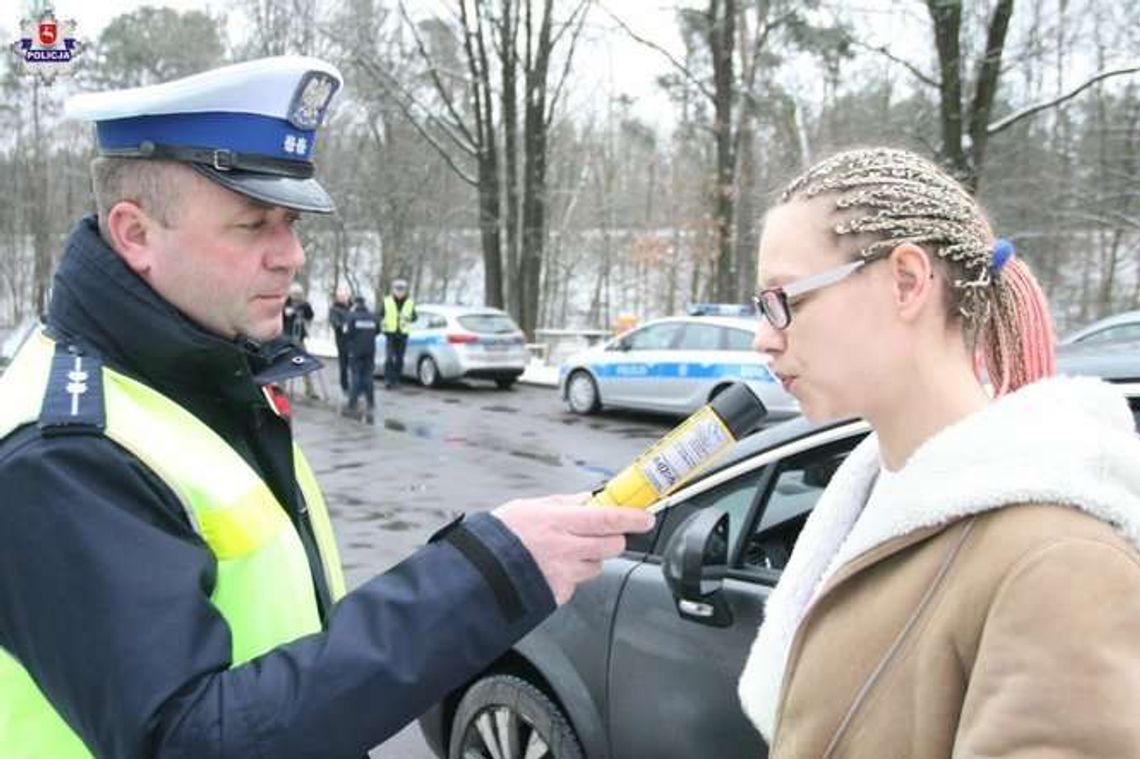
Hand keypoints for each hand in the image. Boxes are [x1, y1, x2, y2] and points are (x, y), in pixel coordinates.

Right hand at [493, 493, 654, 604]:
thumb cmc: (501, 536)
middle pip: (612, 545)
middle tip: (602, 533)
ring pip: (598, 566)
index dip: (632, 518)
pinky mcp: (560, 593)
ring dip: (591, 558)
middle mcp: (565, 549)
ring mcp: (564, 574)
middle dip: (613, 538)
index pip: (608, 519)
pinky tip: (554, 567)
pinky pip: (578, 582)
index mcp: (559, 522)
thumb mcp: (531, 506)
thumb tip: (591, 498)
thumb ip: (565, 502)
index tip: (645, 518)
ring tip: (566, 552)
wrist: (478, 571)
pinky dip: (573, 575)